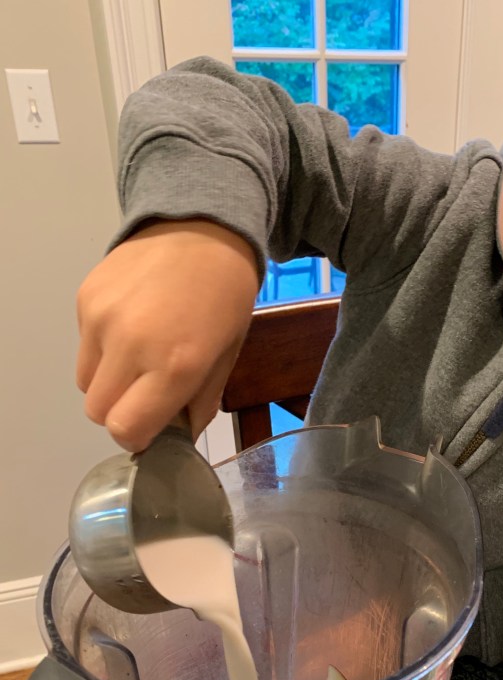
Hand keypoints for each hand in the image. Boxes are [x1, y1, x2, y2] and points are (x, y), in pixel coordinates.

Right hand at [76, 219, 259, 450]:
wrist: (202, 227)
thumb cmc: (224, 296)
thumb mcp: (227, 355)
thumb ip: (200, 402)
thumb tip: (179, 435)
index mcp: (174, 365)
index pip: (126, 428)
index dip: (137, 436)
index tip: (151, 427)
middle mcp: (130, 344)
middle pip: (98, 412)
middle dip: (121, 412)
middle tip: (146, 395)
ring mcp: (100, 319)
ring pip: (85, 382)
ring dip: (108, 383)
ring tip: (139, 358)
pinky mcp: (84, 299)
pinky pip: (84, 347)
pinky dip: (102, 350)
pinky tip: (132, 326)